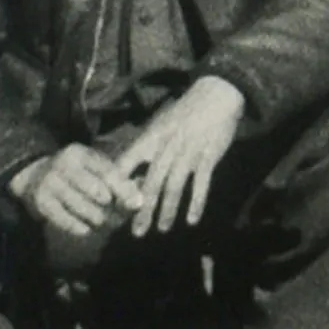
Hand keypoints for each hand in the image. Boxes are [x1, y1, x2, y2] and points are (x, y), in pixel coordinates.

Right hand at [10, 143, 143, 240]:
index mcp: (79, 153)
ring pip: (84, 209)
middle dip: (113, 208)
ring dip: (100, 221)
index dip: (124, 189)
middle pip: (97, 192)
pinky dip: (81, 228)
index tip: (138, 203)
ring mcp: (50, 184)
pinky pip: (68, 222)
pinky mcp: (41, 203)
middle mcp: (63, 165)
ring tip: (108, 224)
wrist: (32, 175)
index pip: (107, 171)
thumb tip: (140, 195)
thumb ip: (115, 178)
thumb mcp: (91, 166)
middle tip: (121, 217)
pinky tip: (88, 229)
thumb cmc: (73, 172)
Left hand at [117, 75, 244, 236]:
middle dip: (143, 210)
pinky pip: (201, 184)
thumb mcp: (159, 125)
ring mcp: (188, 153)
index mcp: (150, 138)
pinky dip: (196, 203)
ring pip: (174, 187)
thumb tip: (128, 174)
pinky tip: (192, 220)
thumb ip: (145, 149)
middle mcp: (166, 148)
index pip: (127, 163)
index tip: (112, 206)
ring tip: (162, 229)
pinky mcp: (208, 157)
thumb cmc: (184, 113)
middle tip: (137, 232)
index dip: (118, 185)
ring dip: (168, 211)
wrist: (215, 95)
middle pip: (151, 183)